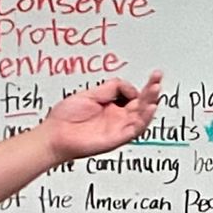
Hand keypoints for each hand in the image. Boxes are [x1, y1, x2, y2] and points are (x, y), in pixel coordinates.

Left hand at [40, 71, 163, 163]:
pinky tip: (149, 108)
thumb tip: (130, 87)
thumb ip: (111, 88)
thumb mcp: (90, 93)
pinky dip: (144, 119)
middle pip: (142, 104)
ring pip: (142, 116)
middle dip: (152, 91)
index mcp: (112, 107)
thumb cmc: (66, 118)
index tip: (155, 75)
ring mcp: (119, 128)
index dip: (145, 85)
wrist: (54, 135)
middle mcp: (118, 117)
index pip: (135, 95)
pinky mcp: (117, 138)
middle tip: (158, 79)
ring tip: (156, 90)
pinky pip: (135, 129)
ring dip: (151, 103)